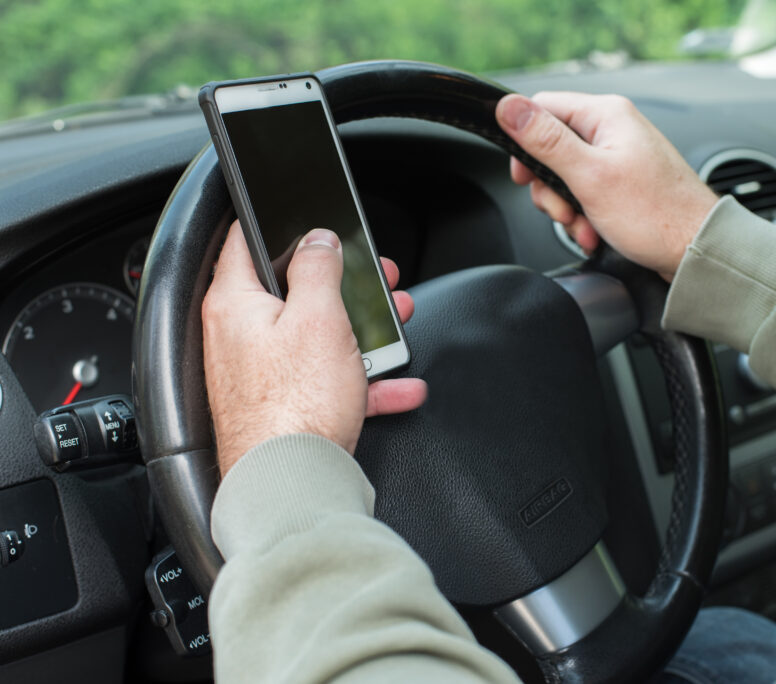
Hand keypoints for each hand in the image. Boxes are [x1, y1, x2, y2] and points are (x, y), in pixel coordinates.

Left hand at [202, 222, 426, 474]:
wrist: (290, 486)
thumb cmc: (293, 408)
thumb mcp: (319, 317)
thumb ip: (318, 268)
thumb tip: (317, 239)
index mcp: (236, 303)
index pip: (243, 240)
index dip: (277, 222)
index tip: (310, 219)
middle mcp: (240, 336)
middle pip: (292, 291)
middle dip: (342, 285)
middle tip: (375, 279)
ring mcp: (261, 374)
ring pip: (315, 337)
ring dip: (360, 333)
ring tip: (396, 332)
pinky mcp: (283, 406)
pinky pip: (326, 381)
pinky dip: (360, 381)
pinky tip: (396, 387)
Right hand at [496, 92, 718, 280]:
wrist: (695, 250)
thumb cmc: (657, 215)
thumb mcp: (589, 176)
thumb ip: (545, 140)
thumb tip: (508, 107)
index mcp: (607, 114)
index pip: (542, 108)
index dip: (524, 143)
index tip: (524, 176)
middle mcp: (614, 129)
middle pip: (551, 147)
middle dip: (550, 187)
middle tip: (563, 209)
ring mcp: (620, 156)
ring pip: (567, 176)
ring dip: (568, 208)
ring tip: (584, 226)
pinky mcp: (624, 182)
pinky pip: (587, 193)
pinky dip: (585, 216)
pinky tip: (595, 232)